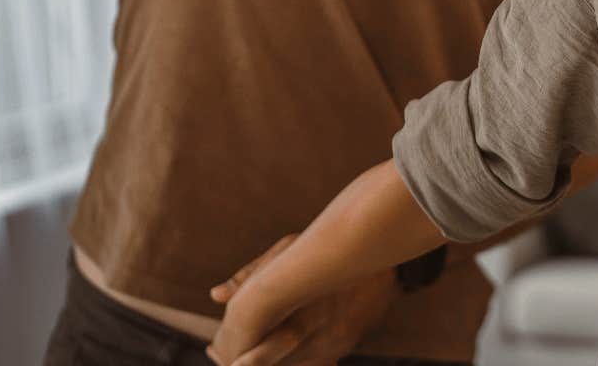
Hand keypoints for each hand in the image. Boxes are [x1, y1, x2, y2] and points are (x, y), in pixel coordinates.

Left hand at [206, 234, 399, 365]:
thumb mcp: (290, 249)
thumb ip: (252, 274)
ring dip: (268, 363)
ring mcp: (334, 340)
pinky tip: (281, 358)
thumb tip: (215, 296)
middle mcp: (318, 328)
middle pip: (273, 359)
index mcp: (301, 304)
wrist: (384, 255)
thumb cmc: (330, 244)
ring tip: (243, 358)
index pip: (263, 341)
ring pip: (292, 365)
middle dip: (247, 361)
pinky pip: (314, 363)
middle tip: (226, 360)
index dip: (238, 353)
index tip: (214, 352)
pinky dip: (293, 363)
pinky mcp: (345, 344)